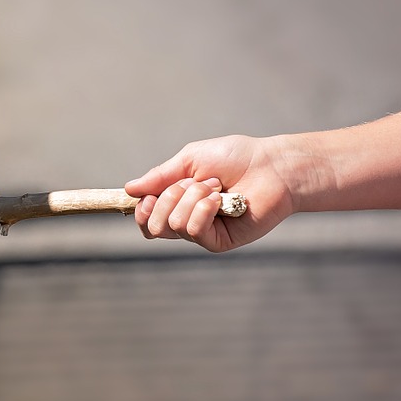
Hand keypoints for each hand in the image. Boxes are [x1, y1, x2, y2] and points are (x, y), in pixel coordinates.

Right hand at [124, 135, 297, 252]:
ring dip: (192, 197)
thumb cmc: (235, 158)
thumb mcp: (189, 160)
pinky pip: (195, 231)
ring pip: (173, 225)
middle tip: (193, 183)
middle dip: (168, 197)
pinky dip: (203, 209)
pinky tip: (221, 199)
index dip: (142, 208)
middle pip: (153, 226)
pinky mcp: (220, 241)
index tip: (150, 193)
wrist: (271, 166)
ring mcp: (203, 233)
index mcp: (177, 202)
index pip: (145, 219)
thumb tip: (129, 189)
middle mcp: (187, 220)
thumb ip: (160, 176)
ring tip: (216, 187)